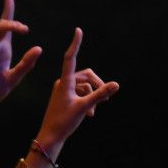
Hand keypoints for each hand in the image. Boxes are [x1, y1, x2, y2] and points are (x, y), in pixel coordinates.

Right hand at [0, 0, 40, 120]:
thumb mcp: (12, 79)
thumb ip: (26, 64)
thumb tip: (39, 48)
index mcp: (2, 51)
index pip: (5, 26)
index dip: (7, 9)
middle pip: (0, 26)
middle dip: (11, 22)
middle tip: (24, 29)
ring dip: (2, 27)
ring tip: (13, 29)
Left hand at [33, 28, 119, 157]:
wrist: (50, 137)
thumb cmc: (64, 122)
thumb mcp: (84, 107)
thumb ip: (100, 95)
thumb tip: (117, 85)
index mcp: (65, 82)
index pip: (70, 58)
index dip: (75, 44)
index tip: (78, 30)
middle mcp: (63, 83)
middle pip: (85, 75)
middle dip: (97, 84)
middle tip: (107, 98)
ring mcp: (63, 91)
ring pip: (84, 86)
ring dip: (92, 96)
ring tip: (94, 112)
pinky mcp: (64, 98)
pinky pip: (80, 94)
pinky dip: (87, 101)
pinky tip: (89, 115)